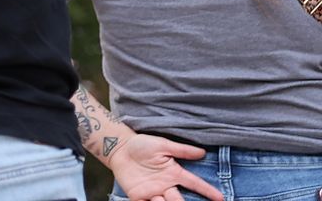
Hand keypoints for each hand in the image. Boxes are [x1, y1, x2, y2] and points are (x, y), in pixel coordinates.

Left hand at [104, 133, 218, 200]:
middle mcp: (166, 185)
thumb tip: (202, 152)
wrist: (118, 148)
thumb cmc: (142, 145)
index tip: (220, 198)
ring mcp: (153, 192)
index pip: (194, 183)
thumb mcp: (162, 145)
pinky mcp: (139, 196)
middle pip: (180, 199)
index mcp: (174, 173)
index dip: (207, 191)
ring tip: (164, 199)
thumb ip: (181, 150)